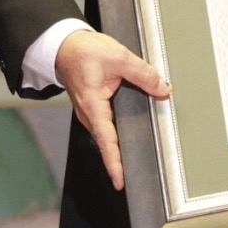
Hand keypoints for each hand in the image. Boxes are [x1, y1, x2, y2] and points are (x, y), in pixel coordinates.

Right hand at [55, 29, 169, 190]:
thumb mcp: (118, 57)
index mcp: (93, 105)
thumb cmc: (85, 52)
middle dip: (119, 161)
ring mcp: (90, 113)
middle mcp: (89, 114)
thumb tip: (163, 89)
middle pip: (107, 143)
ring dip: (119, 149)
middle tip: (135, 179)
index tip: (120, 181)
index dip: (114, 162)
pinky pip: (107, 126)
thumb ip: (143, 74)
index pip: (106, 140)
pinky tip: (130, 137)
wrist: (65, 46)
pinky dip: (117, 135)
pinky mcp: (93, 109)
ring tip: (135, 165)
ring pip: (107, 135)